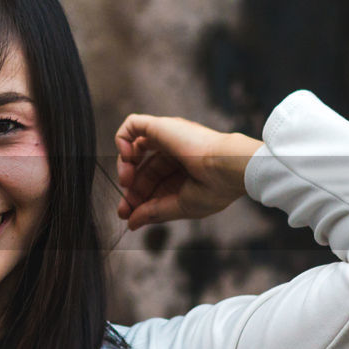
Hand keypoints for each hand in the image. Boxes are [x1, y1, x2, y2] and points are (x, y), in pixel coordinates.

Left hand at [114, 113, 262, 230]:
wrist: (227, 168)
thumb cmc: (214, 188)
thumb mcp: (180, 206)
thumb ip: (154, 212)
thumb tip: (131, 222)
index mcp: (186, 168)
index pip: (155, 182)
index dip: (139, 198)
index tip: (128, 214)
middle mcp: (176, 150)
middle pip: (144, 168)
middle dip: (132, 188)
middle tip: (126, 205)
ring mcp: (168, 136)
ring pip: (135, 147)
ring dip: (125, 167)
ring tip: (127, 182)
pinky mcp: (160, 126)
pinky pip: (132, 125)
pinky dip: (122, 141)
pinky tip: (128, 159)